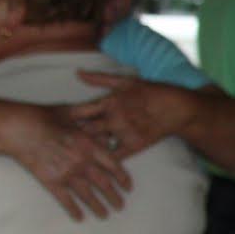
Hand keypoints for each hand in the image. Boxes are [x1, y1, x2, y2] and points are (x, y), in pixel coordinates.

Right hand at [3, 102, 131, 220]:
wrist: (18, 128)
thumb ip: (91, 111)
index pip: (113, 166)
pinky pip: (65, 200)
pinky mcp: (51, 181)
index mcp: (89, 145)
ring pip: (87, 195)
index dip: (123, 178)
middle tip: (120, 206)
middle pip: (104, 184)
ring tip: (105, 215)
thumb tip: (107, 105)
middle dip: (114, 197)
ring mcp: (67, 173)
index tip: (128, 187)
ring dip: (98, 207)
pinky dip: (73, 210)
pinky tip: (79, 218)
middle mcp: (82, 162)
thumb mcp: (71, 111)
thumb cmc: (44, 116)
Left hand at [69, 70, 183, 159]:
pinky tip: (98, 160)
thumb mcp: (126, 81)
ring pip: (97, 144)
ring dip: (87, 148)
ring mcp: (125, 132)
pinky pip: (115, 156)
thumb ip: (100, 79)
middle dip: (73, 135)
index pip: (80, 111)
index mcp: (109, 100)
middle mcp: (114, 117)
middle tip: (63, 140)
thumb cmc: (152, 91)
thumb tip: (79, 73)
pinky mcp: (135, 145)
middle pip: (84, 130)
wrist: (177, 108)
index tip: (58, 123)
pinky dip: (105, 159)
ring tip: (77, 152)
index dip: (66, 118)